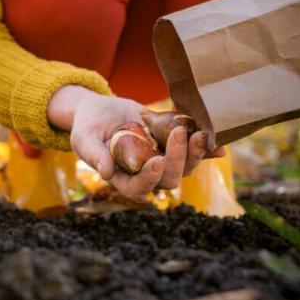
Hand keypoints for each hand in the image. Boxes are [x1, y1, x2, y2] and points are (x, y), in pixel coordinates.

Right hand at [47, 86, 223, 200]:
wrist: (100, 111)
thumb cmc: (87, 128)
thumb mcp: (84, 139)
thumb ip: (93, 155)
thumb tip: (106, 173)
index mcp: (122, 179)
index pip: (138, 188)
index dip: (149, 179)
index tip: (156, 161)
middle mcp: (145, 174)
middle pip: (168, 179)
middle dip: (177, 160)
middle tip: (179, 134)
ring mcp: (162, 160)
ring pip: (185, 167)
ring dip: (195, 153)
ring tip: (199, 133)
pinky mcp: (172, 145)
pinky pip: (193, 150)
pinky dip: (206, 147)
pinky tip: (216, 139)